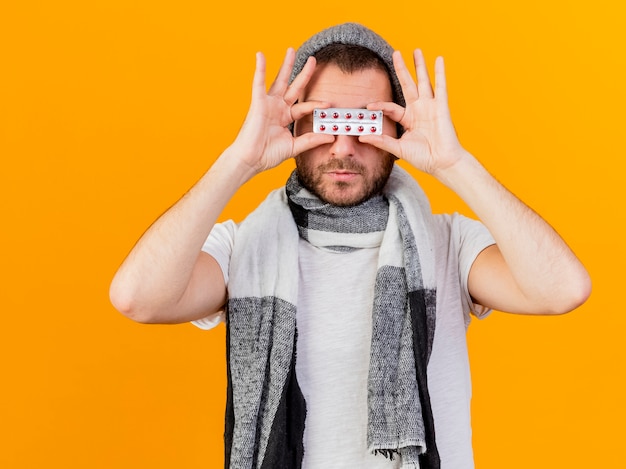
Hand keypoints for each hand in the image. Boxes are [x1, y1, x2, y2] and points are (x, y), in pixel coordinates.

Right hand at [230, 48, 332, 173]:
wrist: (250, 160)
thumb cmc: (267, 154)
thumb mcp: (294, 146)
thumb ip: (312, 140)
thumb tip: (331, 136)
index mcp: (285, 117)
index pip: (304, 107)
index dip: (317, 105)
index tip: (330, 105)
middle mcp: (278, 108)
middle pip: (294, 87)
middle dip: (304, 74)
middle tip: (313, 60)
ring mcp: (268, 104)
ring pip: (279, 80)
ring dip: (286, 65)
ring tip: (292, 50)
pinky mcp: (258, 103)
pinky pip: (258, 83)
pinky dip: (259, 69)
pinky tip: (261, 55)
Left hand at [361, 49, 465, 175]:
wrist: (442, 164)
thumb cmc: (423, 158)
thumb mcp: (398, 148)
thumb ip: (381, 141)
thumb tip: (362, 136)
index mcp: (408, 119)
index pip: (391, 108)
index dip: (380, 105)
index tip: (368, 106)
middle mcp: (419, 110)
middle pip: (408, 85)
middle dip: (402, 70)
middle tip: (396, 53)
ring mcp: (430, 107)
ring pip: (423, 82)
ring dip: (420, 66)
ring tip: (416, 50)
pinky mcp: (441, 107)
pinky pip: (441, 87)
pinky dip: (440, 73)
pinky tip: (439, 59)